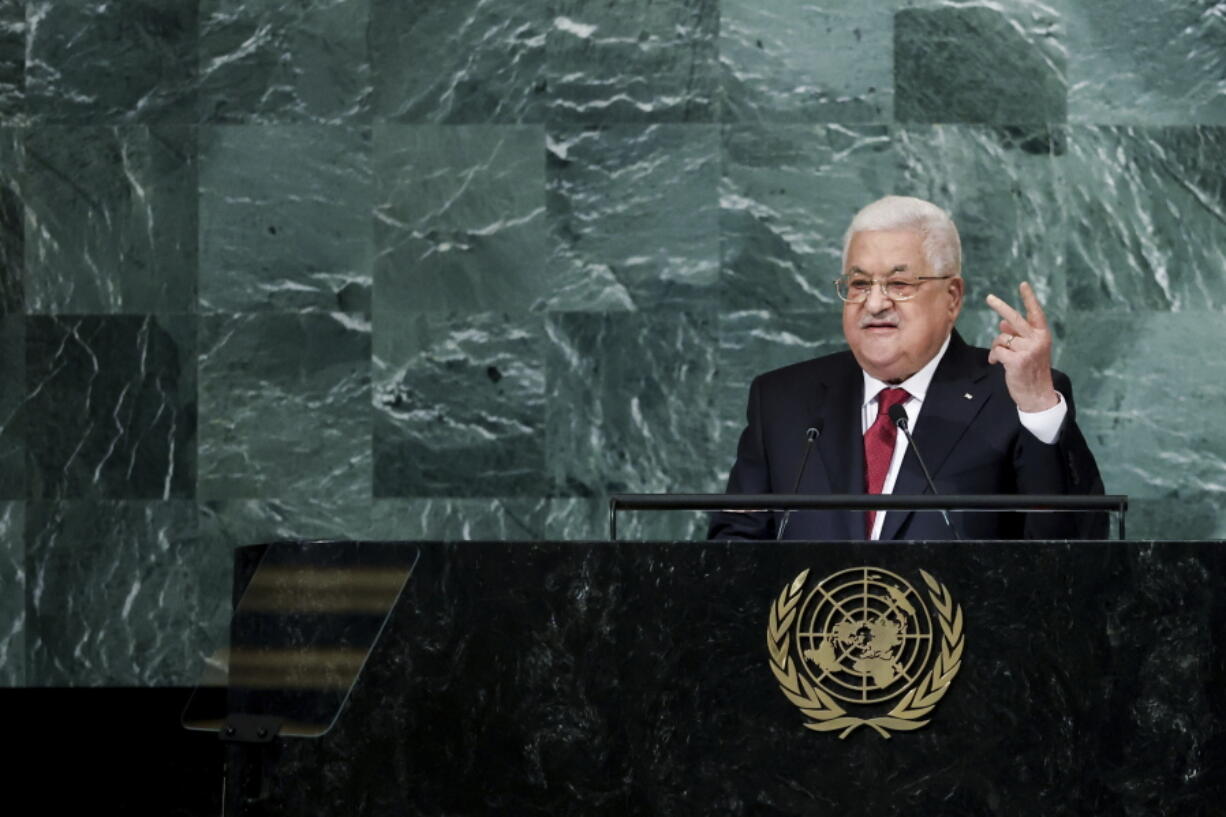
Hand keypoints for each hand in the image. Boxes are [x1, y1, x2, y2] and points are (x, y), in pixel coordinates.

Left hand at [985, 282, 1059, 412]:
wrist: (1037, 394)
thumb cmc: (1032, 371)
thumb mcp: (1030, 350)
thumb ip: (1018, 336)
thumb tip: (1002, 323)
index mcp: (1043, 335)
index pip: (1036, 313)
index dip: (1029, 298)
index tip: (1023, 284)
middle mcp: (1037, 340)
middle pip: (1015, 319)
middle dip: (1000, 306)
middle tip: (989, 297)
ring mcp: (1027, 350)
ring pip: (1001, 338)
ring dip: (995, 347)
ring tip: (998, 358)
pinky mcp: (1016, 361)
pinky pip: (997, 351)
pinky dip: (993, 356)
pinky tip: (997, 364)